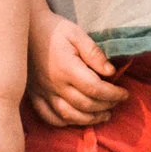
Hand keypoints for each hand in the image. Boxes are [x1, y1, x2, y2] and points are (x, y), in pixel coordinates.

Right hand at [27, 7, 124, 125]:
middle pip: (85, 105)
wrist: (25, 29)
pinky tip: (77, 118)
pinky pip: (49, 117)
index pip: (96, 89)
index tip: (125, 93)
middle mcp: (54, 84)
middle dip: (106, 106)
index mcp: (66, 68)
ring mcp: (43, 92)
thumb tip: (111, 73)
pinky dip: (65, 122)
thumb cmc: (54, 29)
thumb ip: (94, 53)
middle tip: (116, 102)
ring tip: (104, 114)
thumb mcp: (77, 34)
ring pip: (69, 116)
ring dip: (90, 119)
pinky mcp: (34, 95)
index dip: (114, 94)